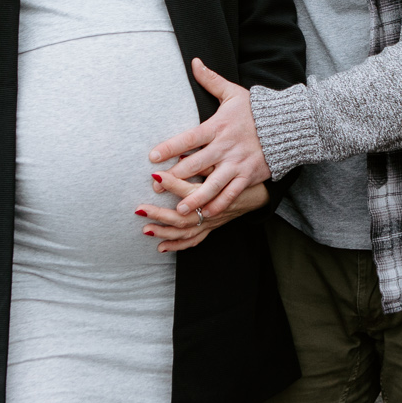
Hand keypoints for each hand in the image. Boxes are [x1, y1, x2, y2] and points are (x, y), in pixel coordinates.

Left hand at [135, 172, 269, 251]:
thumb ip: (203, 161)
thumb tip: (179, 156)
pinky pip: (196, 239)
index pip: (190, 187)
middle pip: (184, 215)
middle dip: (160, 214)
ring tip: (146, 229)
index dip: (171, 182)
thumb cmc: (240, 172)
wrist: (260, 188)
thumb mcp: (224, 160)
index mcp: (215, 188)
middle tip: (141, 209)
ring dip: (166, 232)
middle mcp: (212, 207)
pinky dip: (178, 245)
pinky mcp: (214, 226)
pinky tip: (162, 246)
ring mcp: (213, 220)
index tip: (154, 175)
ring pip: (188, 230)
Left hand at [148, 59, 273, 218]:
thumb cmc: (256, 110)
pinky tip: (206, 214)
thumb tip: (195, 61)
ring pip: (212, 185)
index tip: (152, 157)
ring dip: (195, 198)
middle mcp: (225, 147)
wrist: (289, 125)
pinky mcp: (248, 176)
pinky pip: (231, 194)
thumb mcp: (233, 93)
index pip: (189, 138)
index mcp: (218, 127)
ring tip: (180, 210)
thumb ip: (210, 80)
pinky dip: (218, 204)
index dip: (170, 148)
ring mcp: (237, 164)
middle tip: (156, 186)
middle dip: (175, 177)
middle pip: (196, 165)